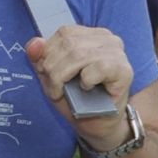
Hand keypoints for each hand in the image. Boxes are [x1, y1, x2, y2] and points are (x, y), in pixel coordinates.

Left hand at [25, 24, 134, 152]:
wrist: (95, 124)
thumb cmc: (76, 99)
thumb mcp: (51, 76)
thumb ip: (40, 58)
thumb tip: (34, 43)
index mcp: (92, 35)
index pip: (64, 33)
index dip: (48, 54)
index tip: (46, 74)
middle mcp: (108, 39)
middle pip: (69, 44)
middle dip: (53, 69)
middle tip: (53, 88)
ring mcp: (118, 53)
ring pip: (79, 56)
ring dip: (63, 78)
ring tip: (62, 92)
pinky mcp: (124, 70)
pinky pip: (96, 68)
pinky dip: (84, 82)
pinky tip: (86, 89)